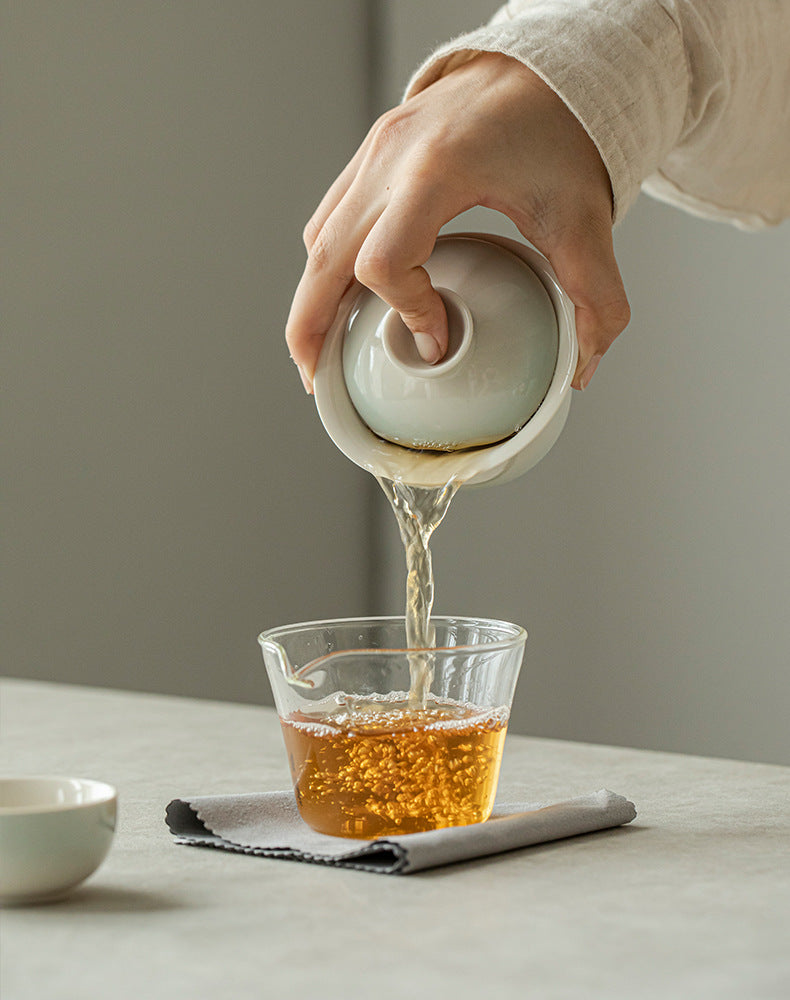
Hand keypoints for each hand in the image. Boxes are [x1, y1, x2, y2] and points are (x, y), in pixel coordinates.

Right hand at [286, 52, 629, 392]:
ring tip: (322, 347)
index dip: (405, 314)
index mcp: (438, 169)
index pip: (385, 261)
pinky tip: (345, 295)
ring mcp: (374, 152)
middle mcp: (392, 158)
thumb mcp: (586, 219)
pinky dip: (327, 263)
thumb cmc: (559, 128)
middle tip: (317, 378)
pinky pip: (330, 217)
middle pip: (324, 257)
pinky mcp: (371, 154)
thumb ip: (596, 296)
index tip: (436, 341)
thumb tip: (584, 362)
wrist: (542, 68)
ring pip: (317, 239)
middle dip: (312, 326)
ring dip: (312, 298)